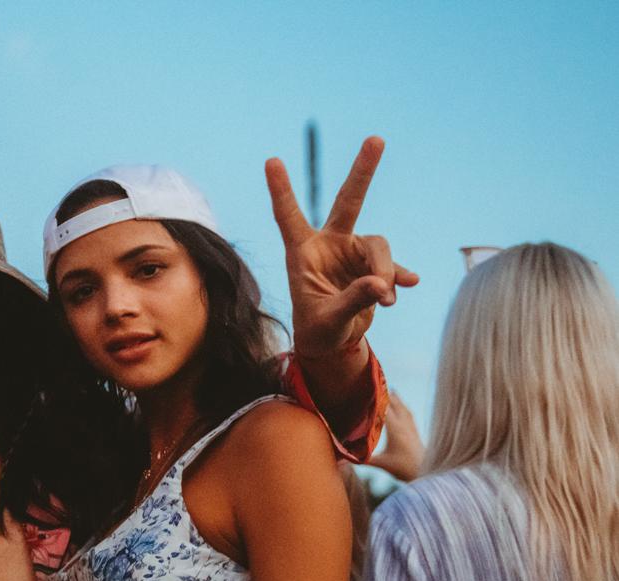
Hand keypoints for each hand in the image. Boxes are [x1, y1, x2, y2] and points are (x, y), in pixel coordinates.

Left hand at [266, 137, 419, 358]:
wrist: (332, 342)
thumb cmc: (318, 330)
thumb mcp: (329, 321)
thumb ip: (352, 301)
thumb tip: (381, 284)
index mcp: (302, 253)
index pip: (289, 217)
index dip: (281, 190)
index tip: (271, 160)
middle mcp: (328, 245)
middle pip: (348, 201)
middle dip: (363, 171)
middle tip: (376, 138)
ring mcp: (352, 252)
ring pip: (378, 246)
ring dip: (384, 272)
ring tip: (384, 301)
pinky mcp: (372, 266)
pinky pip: (391, 265)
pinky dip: (398, 276)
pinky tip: (409, 284)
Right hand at [366, 391, 424, 480]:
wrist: (427, 470)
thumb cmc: (403, 468)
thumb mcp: (382, 464)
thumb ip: (363, 460)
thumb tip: (343, 461)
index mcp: (395, 429)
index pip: (382, 409)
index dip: (373, 399)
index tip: (365, 390)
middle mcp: (404, 425)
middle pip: (394, 404)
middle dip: (385, 394)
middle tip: (375, 384)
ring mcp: (411, 428)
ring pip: (403, 408)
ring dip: (396, 399)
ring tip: (391, 390)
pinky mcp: (415, 432)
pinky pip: (409, 415)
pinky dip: (404, 408)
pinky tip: (403, 407)